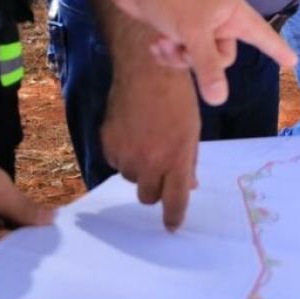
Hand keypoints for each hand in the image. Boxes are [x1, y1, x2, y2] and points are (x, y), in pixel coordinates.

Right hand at [101, 33, 200, 231]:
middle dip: (154, 187)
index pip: (174, 200)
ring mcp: (126, 154)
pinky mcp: (107, 144)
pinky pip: (115, 161)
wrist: (147, 71)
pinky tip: (131, 131)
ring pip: (131, 178)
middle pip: (148, 196)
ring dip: (138, 168)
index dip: (173, 217)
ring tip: (146, 139)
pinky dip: (122, 153)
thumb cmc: (178, 99)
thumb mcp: (192, 131)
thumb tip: (190, 186)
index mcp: (177, 159)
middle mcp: (150, 162)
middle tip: (159, 168)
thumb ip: (189, 161)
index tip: (172, 227)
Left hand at [112, 0, 296, 105]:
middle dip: (202, 60)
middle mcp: (219, 18)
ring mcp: (197, 23)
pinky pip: (181, 51)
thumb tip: (220, 100)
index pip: (262, 34)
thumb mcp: (193, 32)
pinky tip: (154, 45)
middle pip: (224, 55)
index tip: (292, 62)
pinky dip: (168, 52)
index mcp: (232, 12)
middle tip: (183, 48)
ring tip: (163, 45)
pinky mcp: (177, 27)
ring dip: (180, 58)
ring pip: (199, 57)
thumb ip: (208, 65)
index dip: (277, 49)